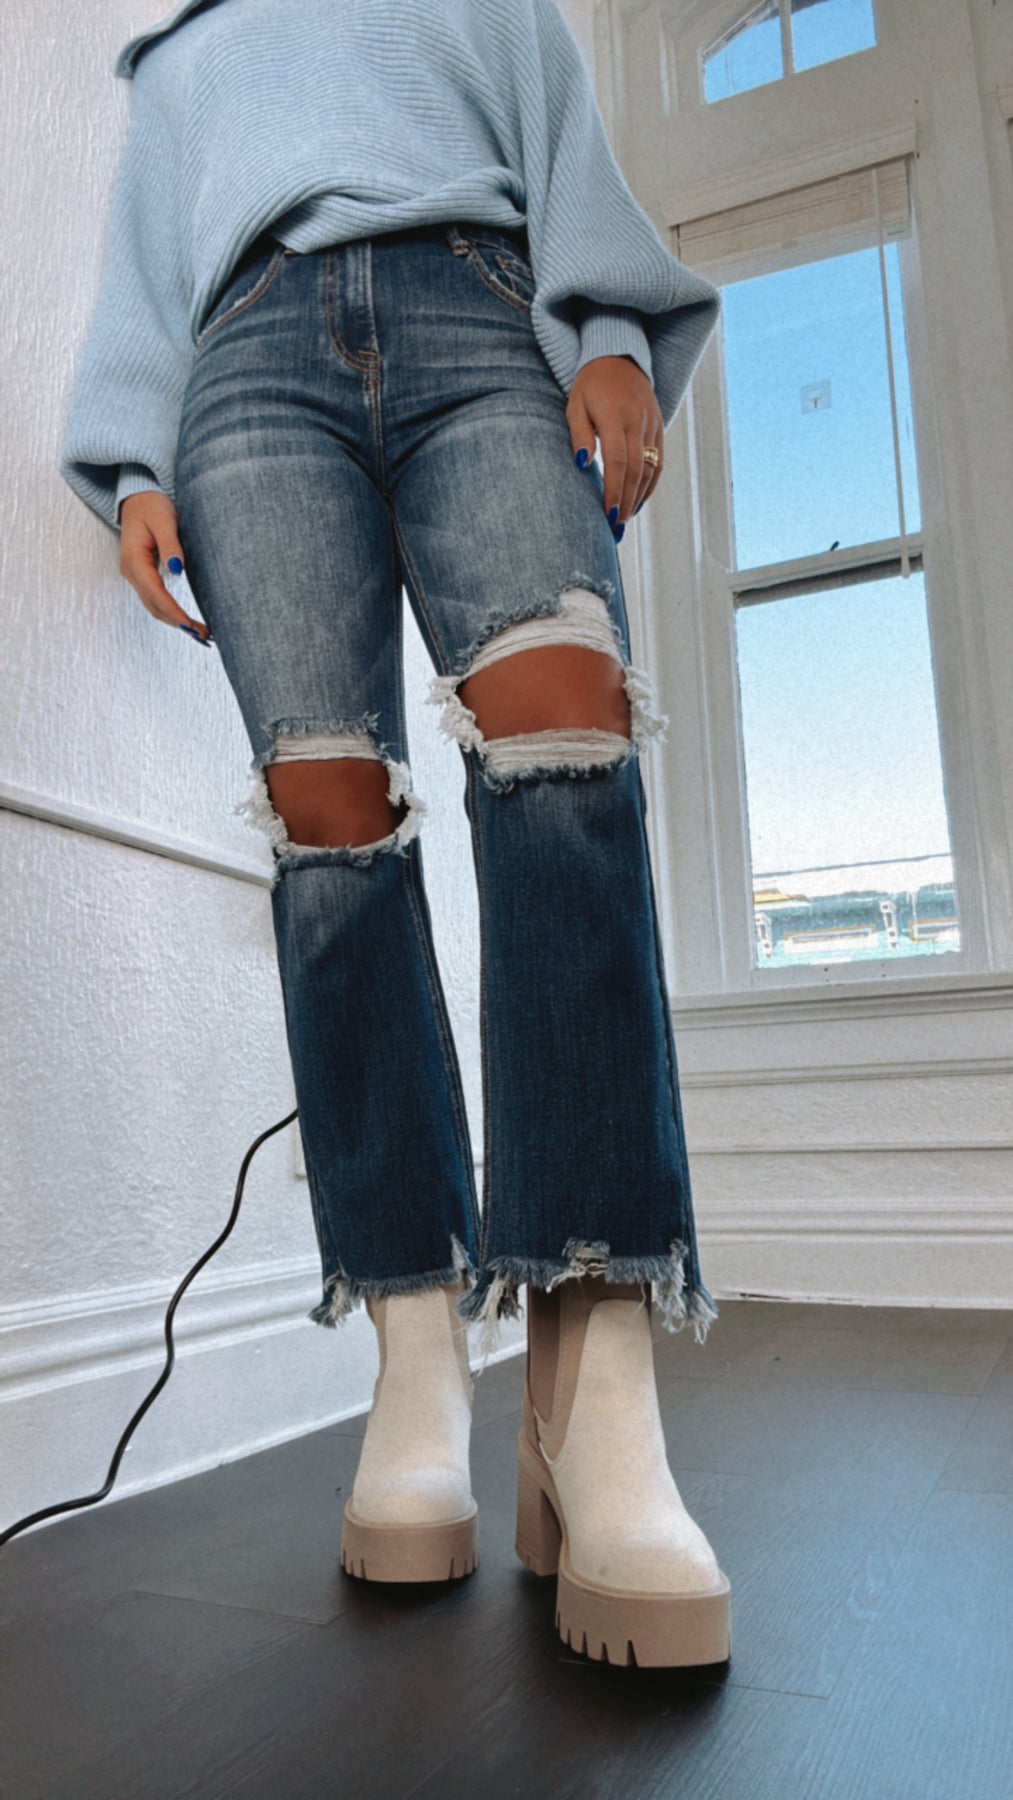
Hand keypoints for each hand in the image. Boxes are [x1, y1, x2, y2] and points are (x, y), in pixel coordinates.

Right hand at [119, 490, 211, 643]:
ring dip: (175, 621)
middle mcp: (131, 571)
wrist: (138, 498)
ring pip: (154, 606)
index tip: (190, 624)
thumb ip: (170, 544)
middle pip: (153, 605)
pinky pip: (155, 600)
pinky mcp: (143, 576)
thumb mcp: (164, 519)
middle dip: (177, 622)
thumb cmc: (152, 505)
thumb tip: (176, 569)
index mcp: (134, 559)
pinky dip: (171, 613)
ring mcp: (135, 575)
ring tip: (199, 633)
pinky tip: (187, 620)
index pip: (154, 592)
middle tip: (203, 635)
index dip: (172, 610)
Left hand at [566, 355, 663, 534]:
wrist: (619, 356)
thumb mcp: (575, 404)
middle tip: (615, 528)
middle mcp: (638, 421)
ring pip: (651, 468)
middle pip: (637, 470)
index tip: (608, 516)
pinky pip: (659, 461)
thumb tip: (583, 465)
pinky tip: (637, 501)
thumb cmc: (590, 384)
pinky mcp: (659, 427)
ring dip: (638, 497)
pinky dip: (649, 484)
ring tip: (624, 520)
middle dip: (626, 501)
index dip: (615, 491)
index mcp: (616, 416)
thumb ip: (579, 434)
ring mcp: (652, 425)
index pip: (619, 461)